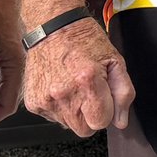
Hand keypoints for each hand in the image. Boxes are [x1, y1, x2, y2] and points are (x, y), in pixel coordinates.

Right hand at [22, 16, 134, 137]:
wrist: (52, 26)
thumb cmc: (84, 39)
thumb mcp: (115, 60)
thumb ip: (123, 93)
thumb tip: (120, 121)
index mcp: (87, 81)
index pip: (101, 122)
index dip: (106, 111)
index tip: (103, 98)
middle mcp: (63, 93)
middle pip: (84, 129)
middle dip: (90, 116)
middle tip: (89, 93)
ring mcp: (46, 99)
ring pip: (68, 125)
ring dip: (74, 112)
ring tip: (73, 86)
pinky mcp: (33, 102)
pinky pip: (52, 118)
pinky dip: (59, 107)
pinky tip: (60, 86)